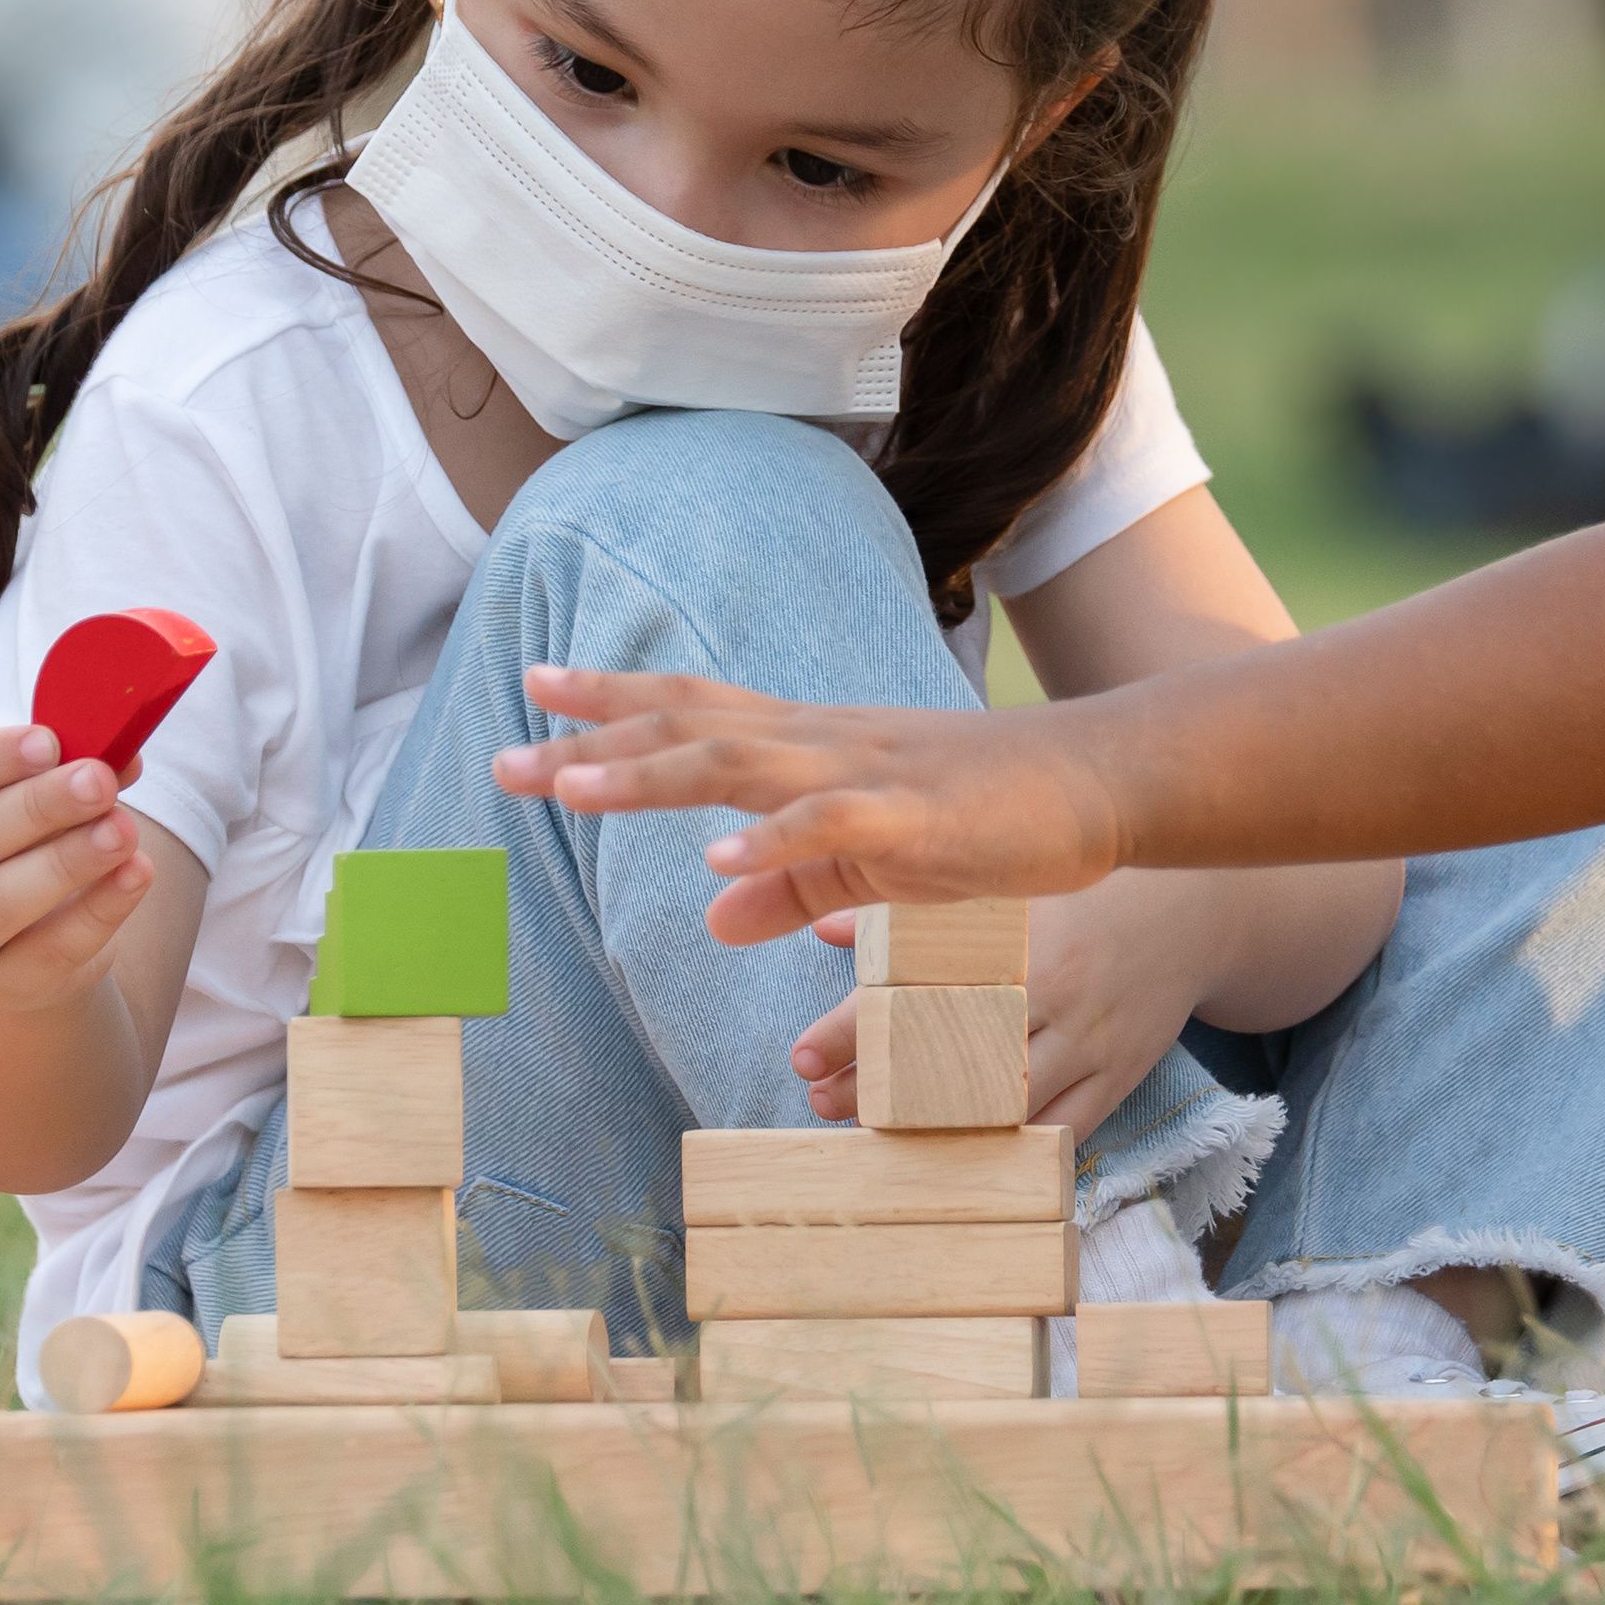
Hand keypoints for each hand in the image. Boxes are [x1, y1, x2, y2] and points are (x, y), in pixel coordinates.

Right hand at [0, 724, 149, 1010]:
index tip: (48, 741)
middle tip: (98, 781)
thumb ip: (69, 767)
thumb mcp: (31, 794)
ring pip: (1, 901)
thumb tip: (123, 755)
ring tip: (123, 831)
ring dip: (68, 861)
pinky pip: (53, 946)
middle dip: (40, 806)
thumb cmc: (19, 838)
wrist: (13, 938)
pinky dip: (101, 908)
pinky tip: (138, 872)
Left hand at [495, 668, 1128, 944]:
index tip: (533, 691)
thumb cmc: (990, 816)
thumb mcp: (875, 863)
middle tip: (505, 756)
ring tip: (573, 788)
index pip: (695, 711)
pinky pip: (833, 826)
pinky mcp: (918, 818)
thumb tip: (714, 913)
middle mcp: (824, 743)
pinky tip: (719, 862)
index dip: (612, 702)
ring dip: (652, 775)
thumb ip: (794, 886)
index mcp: (812, 748)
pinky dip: (772, 841)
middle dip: (595, 741)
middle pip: (691, 730)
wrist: (1099, 782)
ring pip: (741, 765)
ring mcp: (868, 773)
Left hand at [767, 881, 1207, 1145]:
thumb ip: (915, 916)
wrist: (1195, 912)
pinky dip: (1011, 1148)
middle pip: (952, 1055)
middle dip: (880, 1088)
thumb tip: (824, 929)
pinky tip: (961, 1161)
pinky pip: (1062, 1129)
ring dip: (936, 1126)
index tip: (802, 1056)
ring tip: (876, 1136)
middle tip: (821, 1102)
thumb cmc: (1084, 897)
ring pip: (1004, 1101)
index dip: (856, 1029)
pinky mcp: (1121, 1076)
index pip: (920, 990)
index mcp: (1018, 939)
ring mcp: (1091, 1040)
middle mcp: (1053, 992)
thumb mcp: (1004, 892)